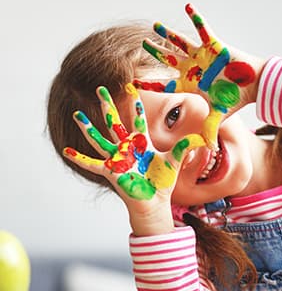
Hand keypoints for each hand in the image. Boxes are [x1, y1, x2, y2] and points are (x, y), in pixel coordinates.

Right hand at [63, 83, 204, 203]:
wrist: (155, 202)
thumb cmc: (162, 183)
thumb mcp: (175, 161)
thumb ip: (186, 147)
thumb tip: (204, 138)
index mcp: (142, 144)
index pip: (138, 119)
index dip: (135, 104)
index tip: (131, 87)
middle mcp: (127, 148)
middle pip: (115, 122)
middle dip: (108, 105)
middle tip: (100, 89)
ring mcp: (117, 159)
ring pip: (100, 139)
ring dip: (88, 127)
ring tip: (77, 115)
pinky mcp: (111, 171)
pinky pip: (92, 164)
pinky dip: (79, 158)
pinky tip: (67, 151)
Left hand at [138, 3, 264, 148]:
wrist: (254, 84)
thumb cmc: (236, 98)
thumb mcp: (219, 115)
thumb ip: (210, 129)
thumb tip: (209, 151)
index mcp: (191, 84)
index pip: (165, 85)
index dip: (149, 84)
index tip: (132, 84)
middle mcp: (193, 68)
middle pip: (168, 60)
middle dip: (156, 53)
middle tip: (143, 45)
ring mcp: (202, 55)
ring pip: (180, 43)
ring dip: (168, 34)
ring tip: (155, 26)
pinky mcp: (214, 44)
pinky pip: (203, 28)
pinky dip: (196, 17)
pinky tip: (187, 6)